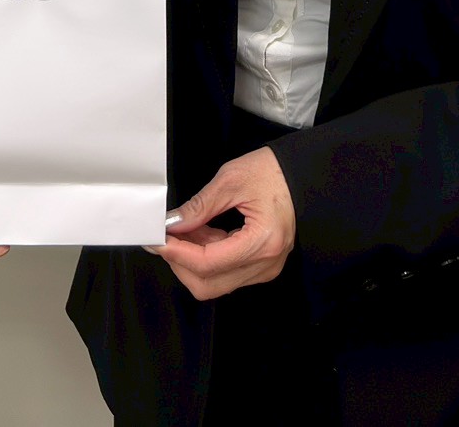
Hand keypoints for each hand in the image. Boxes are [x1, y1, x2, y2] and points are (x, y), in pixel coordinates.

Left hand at [151, 147, 295, 299]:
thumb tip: (172, 224)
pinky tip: (199, 234)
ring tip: (183, 231)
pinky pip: (225, 273)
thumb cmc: (273, 172)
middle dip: (180, 263)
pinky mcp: (260, 266)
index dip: (177, 253)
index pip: (208, 263)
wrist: (301, 177)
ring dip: (191, 261)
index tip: (156, 238)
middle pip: (208, 285)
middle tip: (164, 237)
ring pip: (214, 283)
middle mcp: (266, 264)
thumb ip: (199, 206)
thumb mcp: (231, 180)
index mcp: (262, 242)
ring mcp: (265, 269)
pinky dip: (205, 258)